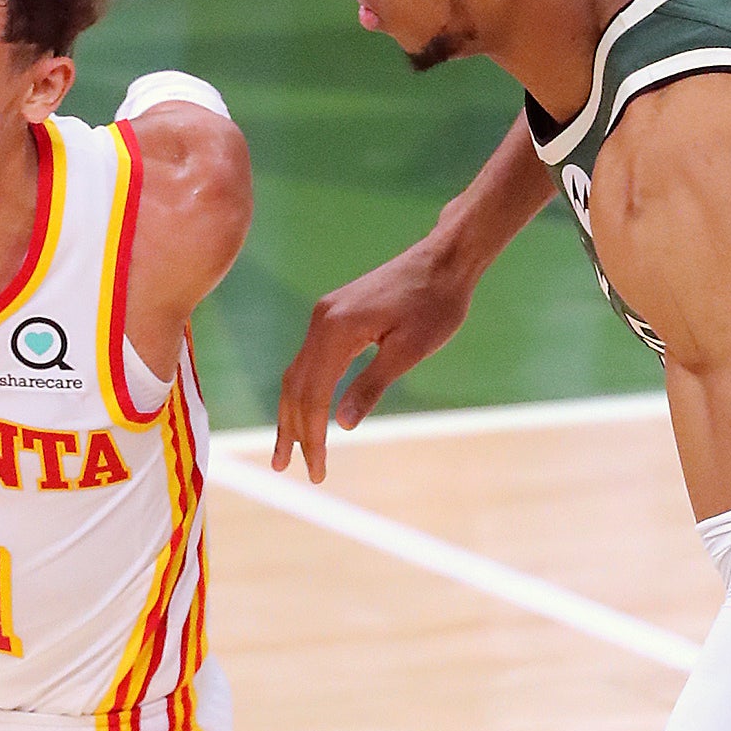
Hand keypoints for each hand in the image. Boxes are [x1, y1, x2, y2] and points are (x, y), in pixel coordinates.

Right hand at [273, 237, 475, 482]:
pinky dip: (304, 390)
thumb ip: (371, 386)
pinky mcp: (334, 314)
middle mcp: (321, 321)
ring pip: (297, 373)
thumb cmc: (435, 304)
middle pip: (294, 386)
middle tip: (286, 469)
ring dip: (291, 412)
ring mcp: (325, 316)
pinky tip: (306, 411)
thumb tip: (342, 425)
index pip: (313, 396)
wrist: (444, 259)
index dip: (311, 436)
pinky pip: (309, 359)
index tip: (316, 471)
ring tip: (287, 449)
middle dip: (290, 430)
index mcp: (336, 331)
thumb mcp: (408, 351)